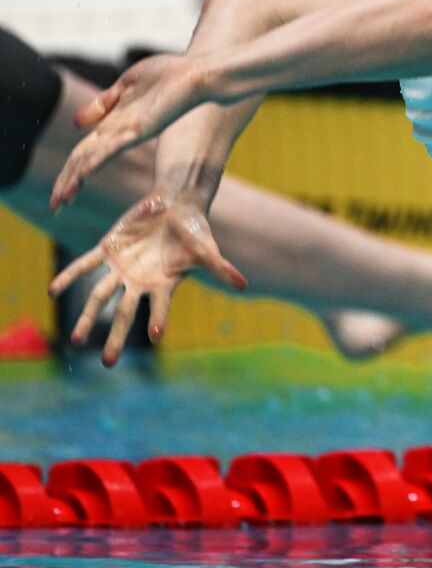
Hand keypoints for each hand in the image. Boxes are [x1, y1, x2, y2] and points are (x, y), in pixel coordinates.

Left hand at [47, 192, 246, 365]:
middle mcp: (140, 281)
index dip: (158, 320)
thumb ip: (219, 268)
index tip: (157, 337)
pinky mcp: (108, 249)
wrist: (175, 204)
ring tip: (77, 340)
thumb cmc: (194, 229)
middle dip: (116, 338)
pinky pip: (85, 265)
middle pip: (124, 314)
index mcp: (164, 284)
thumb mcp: (206, 249)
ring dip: (88, 317)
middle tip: (108, 363)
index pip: (160, 307)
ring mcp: (122, 267)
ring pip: (100, 295)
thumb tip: (243, 285)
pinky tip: (54, 289)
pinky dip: (70, 276)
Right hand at [50, 54, 207, 208]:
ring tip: (63, 199)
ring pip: (95, 158)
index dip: (68, 171)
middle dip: (67, 182)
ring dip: (77, 177)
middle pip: (85, 160)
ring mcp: (131, 130)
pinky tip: (85, 173)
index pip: (83, 152)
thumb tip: (77, 123)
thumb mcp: (127, 85)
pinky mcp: (144, 127)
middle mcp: (121, 131)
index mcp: (115, 123)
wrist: (197, 72)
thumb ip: (104, 103)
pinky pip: (116, 145)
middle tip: (54, 208)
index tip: (57, 194)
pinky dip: (99, 157)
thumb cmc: (169, 75)